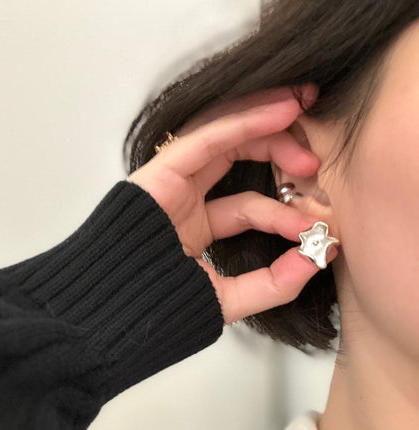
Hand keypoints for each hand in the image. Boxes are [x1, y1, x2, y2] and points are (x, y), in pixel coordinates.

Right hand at [127, 84, 336, 325]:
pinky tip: (281, 112)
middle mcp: (186, 200)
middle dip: (281, 155)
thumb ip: (272, 285)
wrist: (109, 315)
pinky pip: (208, 138)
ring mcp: (172, 182)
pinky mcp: (162, 169)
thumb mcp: (227, 301)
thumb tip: (318, 259)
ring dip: (267, 124)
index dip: (285, 213)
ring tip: (305, 114)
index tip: (321, 227)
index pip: (248, 207)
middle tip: (318, 163)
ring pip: (224, 139)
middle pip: (239, 162)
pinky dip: (245, 121)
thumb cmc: (157, 311)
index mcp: (196, 229)